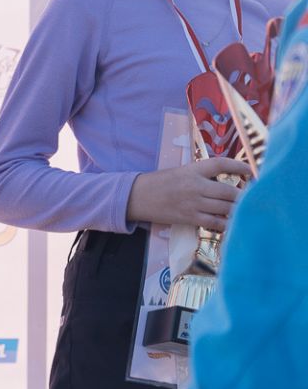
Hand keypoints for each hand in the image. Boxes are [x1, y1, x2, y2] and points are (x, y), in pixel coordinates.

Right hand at [126, 158, 250, 231]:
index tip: (251, 171)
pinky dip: (226, 223)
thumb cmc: (159, 183)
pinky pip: (215, 223)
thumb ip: (201, 175)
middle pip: (229, 191)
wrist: (136, 197)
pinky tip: (230, 223)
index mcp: (192, 170)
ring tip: (243, 210)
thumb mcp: (180, 172)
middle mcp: (195, 186)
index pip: (220, 164)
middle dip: (243, 196)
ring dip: (237, 210)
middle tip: (251, 197)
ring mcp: (193, 203)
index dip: (239, 166)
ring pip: (225, 208)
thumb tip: (226, 180)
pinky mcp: (189, 218)